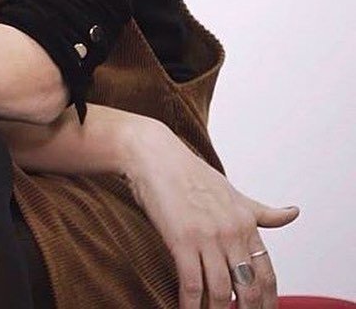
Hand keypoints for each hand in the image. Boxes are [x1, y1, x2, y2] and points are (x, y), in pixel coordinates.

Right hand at [124, 122, 298, 308]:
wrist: (155, 156)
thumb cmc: (190, 173)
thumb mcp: (232, 192)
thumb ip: (262, 211)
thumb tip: (294, 213)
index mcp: (246, 222)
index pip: (267, 273)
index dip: (268, 300)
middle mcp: (231, 231)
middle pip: (248, 288)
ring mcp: (207, 237)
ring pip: (220, 292)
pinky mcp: (182, 240)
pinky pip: (192, 285)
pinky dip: (190, 305)